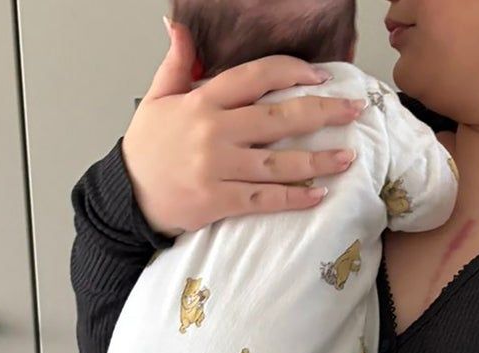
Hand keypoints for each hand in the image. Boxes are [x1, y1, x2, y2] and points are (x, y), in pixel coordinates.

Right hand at [123, 18, 367, 235]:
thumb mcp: (158, 97)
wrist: (126, 196)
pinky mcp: (219, 201)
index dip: (291, 72)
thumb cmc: (147, 148)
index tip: (320, 76)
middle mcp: (213, 132)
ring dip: (319, 160)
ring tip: (348, 157)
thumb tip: (178, 25)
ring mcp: (217, 168)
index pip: (254, 77)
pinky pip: (265, 199)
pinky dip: (294, 198)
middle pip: (278, 118)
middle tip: (353, 110)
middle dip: (322, 112)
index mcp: (202, 102)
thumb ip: (177, 63)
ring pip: (278, 163)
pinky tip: (319, 194)